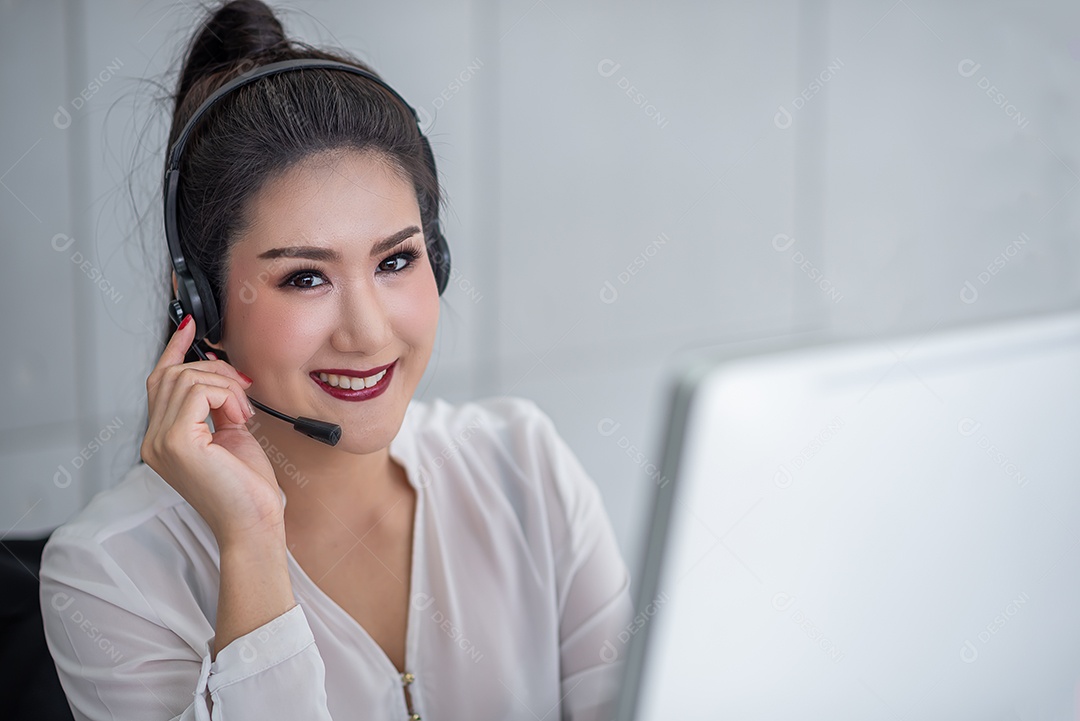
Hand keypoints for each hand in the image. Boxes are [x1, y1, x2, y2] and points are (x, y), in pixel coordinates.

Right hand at [141, 314, 283, 546]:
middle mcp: (154, 440)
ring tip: (242, 412)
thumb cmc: (246, 488)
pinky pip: (197, 391)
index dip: (175, 349)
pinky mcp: (177, 442)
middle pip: (173, 374)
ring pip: (186, 378)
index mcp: (163, 438)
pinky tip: (239, 417)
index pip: (159, 381)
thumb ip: (216, 405)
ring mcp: (161, 441)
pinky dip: (224, 395)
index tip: (190, 326)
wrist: (253, 523)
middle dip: (215, 370)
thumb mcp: (230, 434)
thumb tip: (219, 373)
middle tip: (242, 390)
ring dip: (224, 385)